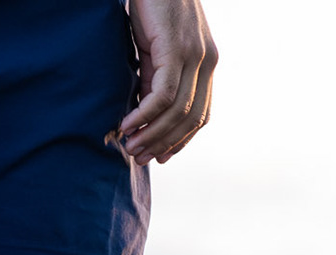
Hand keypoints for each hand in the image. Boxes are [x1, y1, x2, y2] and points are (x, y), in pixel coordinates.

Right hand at [119, 0, 217, 164]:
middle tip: (139, 157)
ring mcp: (195, 55)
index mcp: (206, 62)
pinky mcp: (177, 50)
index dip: (181, 140)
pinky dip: (144, 114)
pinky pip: (163, 94)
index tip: (159, 156)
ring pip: (178, 111)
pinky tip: (127, 123)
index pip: (200, 114)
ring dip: (152, 134)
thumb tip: (144, 112)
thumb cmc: (150, 6)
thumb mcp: (155, 48)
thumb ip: (154, 77)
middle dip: (164, 143)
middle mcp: (207, 61)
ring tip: (130, 146)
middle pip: (191, 118)